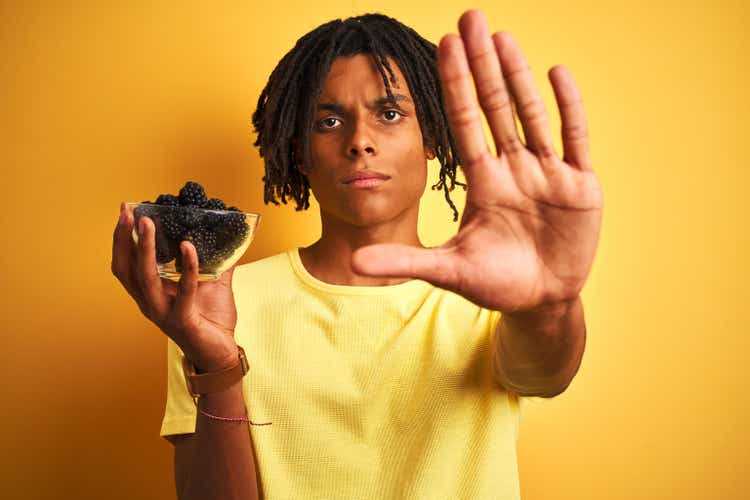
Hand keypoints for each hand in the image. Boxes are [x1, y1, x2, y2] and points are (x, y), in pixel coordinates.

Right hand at [111, 202, 238, 370]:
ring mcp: (163, 313)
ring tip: (149, 223)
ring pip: (145, 277)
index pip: (126, 263)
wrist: (222, 354)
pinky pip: (183, 290)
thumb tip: (231, 235)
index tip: (126, 211)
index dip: (122, 238)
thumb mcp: (213, 284)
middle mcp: (149, 303)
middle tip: (129, 212)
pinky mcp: (182, 321)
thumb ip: (218, 261)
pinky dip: (187, 267)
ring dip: (145, 248)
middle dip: (124, 238)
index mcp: (150, 293)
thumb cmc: (212, 320)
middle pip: (125, 268)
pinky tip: (189, 247)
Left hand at [352, 9, 602, 313]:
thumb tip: (355, 263)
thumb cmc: (496, 283)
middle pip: (496, 107)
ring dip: (518, 76)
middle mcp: (513, 168)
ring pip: (532, 114)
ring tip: (502, 37)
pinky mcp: (581, 186)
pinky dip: (568, 107)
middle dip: (482, 64)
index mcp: (484, 182)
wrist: (542, 301)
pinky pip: (574, 138)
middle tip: (470, 18)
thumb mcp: (450, 271)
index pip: (464, 124)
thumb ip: (406, 262)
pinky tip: (557, 73)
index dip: (454, 86)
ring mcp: (548, 174)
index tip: (441, 46)